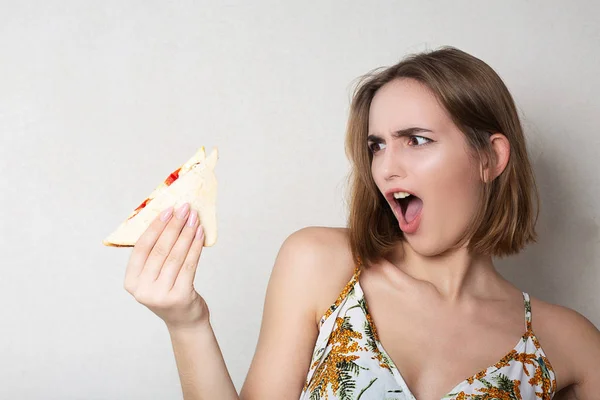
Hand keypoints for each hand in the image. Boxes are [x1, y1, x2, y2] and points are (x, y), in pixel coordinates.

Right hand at [124, 203, 209, 329]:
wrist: (184, 321)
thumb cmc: (169, 291)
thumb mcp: (154, 276)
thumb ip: (154, 254)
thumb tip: (168, 218)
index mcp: (131, 282)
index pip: (141, 248)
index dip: (155, 227)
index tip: (167, 210)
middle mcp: (142, 290)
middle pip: (160, 250)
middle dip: (174, 226)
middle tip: (184, 208)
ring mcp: (161, 295)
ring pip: (176, 256)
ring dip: (187, 233)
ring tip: (194, 218)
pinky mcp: (180, 297)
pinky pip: (189, 265)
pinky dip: (195, 247)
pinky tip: (200, 234)